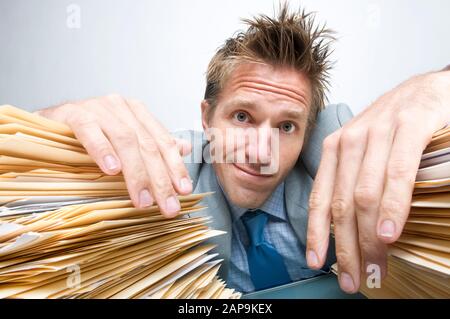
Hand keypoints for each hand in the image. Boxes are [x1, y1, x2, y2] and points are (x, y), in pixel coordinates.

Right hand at [36, 94, 192, 216]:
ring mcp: (97, 108)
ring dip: (136, 173)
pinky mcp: (72, 113)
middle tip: (167, 206)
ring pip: (125, 140)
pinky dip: (103, 150)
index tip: (183, 191)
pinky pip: (90, 131)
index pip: (163, 141)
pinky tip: (111, 170)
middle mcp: (121, 107)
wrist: (47, 124)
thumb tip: (185, 148)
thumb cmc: (89, 135)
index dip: (175, 167)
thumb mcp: (125, 140)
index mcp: (137, 112)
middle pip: (147, 145)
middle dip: (160, 179)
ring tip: (142, 200)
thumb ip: (154, 143)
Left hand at [306, 70, 449, 292]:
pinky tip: (389, 233)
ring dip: (368, 239)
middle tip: (353, 279)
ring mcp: (378, 133)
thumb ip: (352, 183)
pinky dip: (392, 207)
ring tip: (374, 269)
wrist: (427, 89)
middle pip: (341, 205)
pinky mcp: (408, 127)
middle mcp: (349, 142)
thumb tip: (348, 228)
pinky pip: (396, 174)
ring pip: (364, 195)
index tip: (316, 263)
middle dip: (345, 248)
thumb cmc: (395, 126)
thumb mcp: (364, 154)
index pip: (319, 199)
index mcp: (334, 150)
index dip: (316, 234)